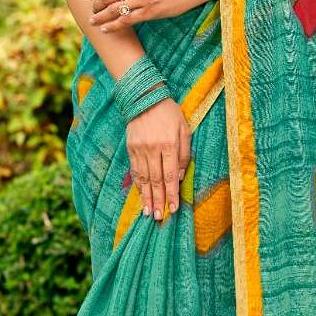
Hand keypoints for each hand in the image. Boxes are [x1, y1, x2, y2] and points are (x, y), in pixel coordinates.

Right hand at [126, 96, 190, 220]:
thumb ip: (184, 154)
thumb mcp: (184, 129)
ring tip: (149, 212)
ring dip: (146, 197)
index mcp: (169, 144)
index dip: (172, 194)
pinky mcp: (131, 148)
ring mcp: (140, 149)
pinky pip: (135, 170)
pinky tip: (140, 195)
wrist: (145, 98)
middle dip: (159, 200)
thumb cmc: (169, 114)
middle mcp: (153, 149)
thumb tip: (181, 176)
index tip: (174, 208)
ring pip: (144, 178)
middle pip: (156, 180)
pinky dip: (138, 185)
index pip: (171, 175)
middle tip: (160, 217)